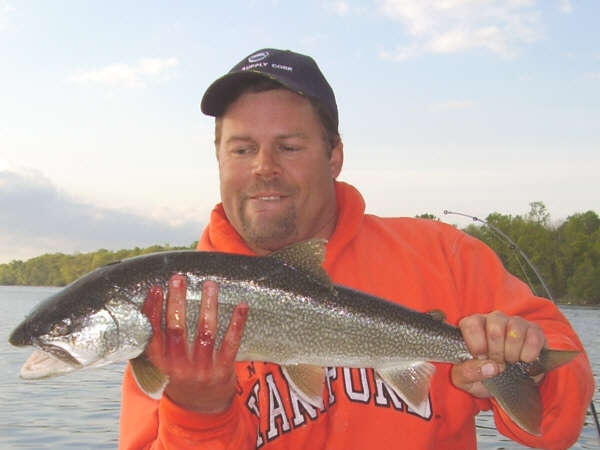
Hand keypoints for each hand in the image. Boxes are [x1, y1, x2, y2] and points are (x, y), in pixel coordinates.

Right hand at [142, 274, 248, 412]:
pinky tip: (241, 305)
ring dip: (208, 306)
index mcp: (161, 364)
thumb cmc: (181, 377)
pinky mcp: (223, 371)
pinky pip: (230, 343)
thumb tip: (154, 303)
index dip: (152, 311)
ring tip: (210, 285)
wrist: (201, 410)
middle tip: (179, 278)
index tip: (156, 288)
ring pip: (205, 332)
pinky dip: (237, 323)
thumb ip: (160, 341)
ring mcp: (202, 370)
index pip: (153, 334)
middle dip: (177, 302)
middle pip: (177, 329)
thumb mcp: (163, 364)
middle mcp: (179, 367)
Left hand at [451, 310, 545, 397]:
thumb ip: (466, 373)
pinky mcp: (534, 330)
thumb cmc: (481, 376)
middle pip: (495, 329)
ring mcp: (514, 322)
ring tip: (510, 361)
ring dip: (513, 353)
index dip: (477, 345)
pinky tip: (525, 360)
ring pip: (515, 330)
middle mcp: (492, 319)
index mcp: (471, 325)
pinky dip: (530, 353)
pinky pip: (534, 336)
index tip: (482, 358)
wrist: (507, 386)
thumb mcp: (465, 380)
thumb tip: (489, 367)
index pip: (471, 324)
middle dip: (497, 353)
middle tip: (498, 363)